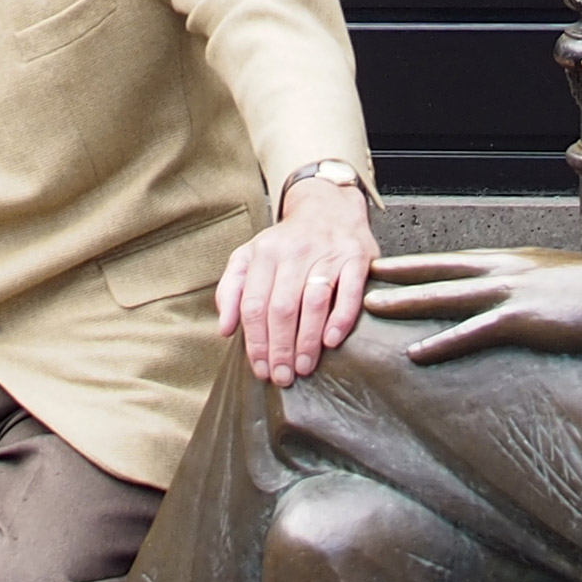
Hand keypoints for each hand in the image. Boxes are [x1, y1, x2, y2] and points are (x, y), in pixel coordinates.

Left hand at [216, 184, 378, 388]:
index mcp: (264, 253)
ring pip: (314, 303)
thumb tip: (225, 329)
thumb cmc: (287, 242)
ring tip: (304, 367)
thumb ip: (232, 288)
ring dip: (307, 340)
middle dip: (280, 348)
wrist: (329, 206)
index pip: (254, 304)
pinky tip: (332, 341)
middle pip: (282, 308)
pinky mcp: (356, 257)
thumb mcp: (250, 255)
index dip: (255, 342)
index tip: (260, 368)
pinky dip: (340, 319)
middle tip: (282, 376)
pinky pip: (349, 292)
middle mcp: (294, 252)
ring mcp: (327, 253)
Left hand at [362, 250, 581, 367]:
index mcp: (509, 260)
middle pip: (438, 271)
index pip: (453, 260)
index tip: (389, 264)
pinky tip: (416, 353)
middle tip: (363, 276)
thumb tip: (510, 291)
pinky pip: (470, 333)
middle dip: (399, 274)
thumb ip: (525, 281)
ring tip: (373, 307)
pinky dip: (440, 343)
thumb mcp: (551, 276)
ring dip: (407, 303)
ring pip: (445, 297)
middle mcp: (502, 270)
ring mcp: (508, 293)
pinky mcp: (518, 319)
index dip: (418, 263)